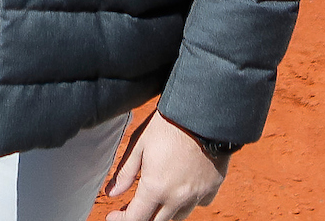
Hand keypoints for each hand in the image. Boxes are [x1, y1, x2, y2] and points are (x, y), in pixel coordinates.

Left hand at [107, 112, 228, 219]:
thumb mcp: (139, 143)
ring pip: (178, 216)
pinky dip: (188, 201)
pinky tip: (182, 188)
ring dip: (164, 212)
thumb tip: (112, 193)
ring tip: (156, 197)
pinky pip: (198, 204)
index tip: (114, 215)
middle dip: (142, 217)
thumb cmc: (168, 124)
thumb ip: (125, 172)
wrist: (204, 113)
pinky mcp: (212, 187)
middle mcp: (177, 197)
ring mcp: (197, 194)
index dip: (122, 219)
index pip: (136, 218)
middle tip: (133, 207)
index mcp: (156, 188)